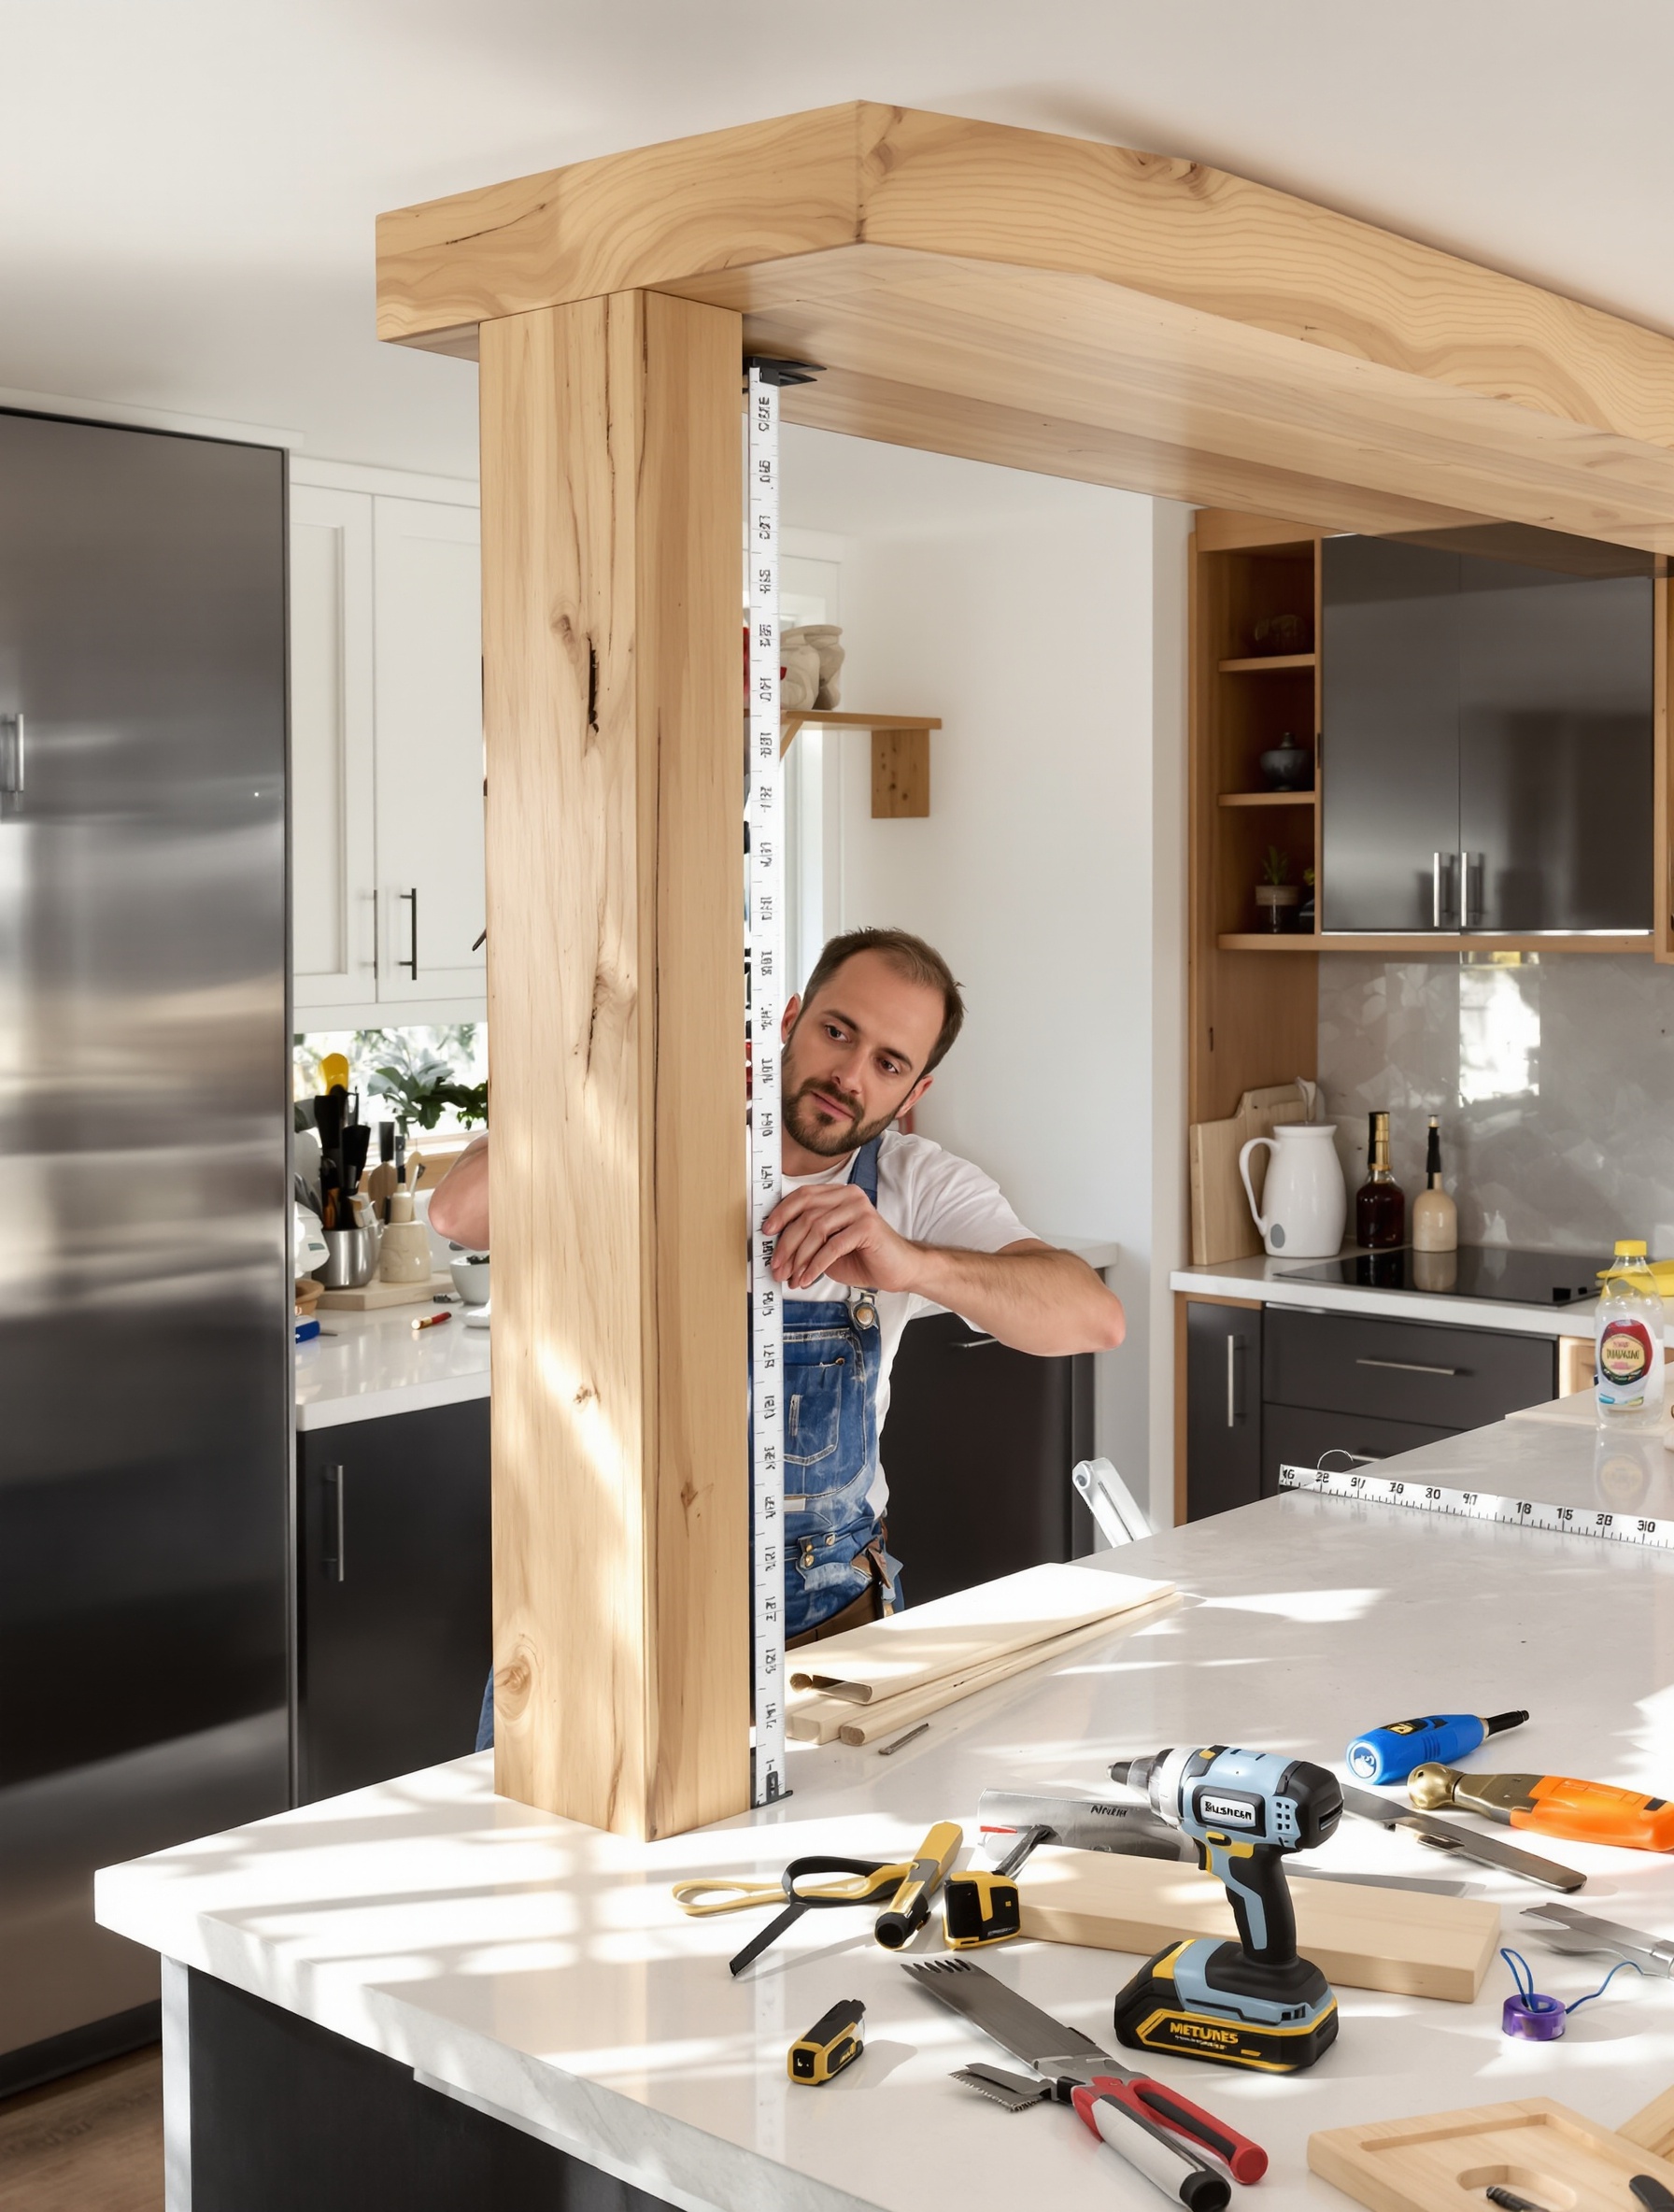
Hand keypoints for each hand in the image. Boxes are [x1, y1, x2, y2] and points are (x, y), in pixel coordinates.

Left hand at [763, 1182, 922, 1292]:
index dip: (781, 1213)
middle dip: (787, 1244)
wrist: (898, 1270)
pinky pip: (832, 1246)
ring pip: (816, 1229)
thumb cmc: (863, 1257)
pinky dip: (815, 1265)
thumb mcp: (828, 1245)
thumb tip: (775, 1247)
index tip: (767, 1232)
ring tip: (792, 1277)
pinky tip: (808, 1278)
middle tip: (777, 1266)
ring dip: (799, 1258)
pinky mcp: (867, 1227)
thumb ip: (808, 1238)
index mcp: (838, 1194)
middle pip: (806, 1214)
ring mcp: (859, 1209)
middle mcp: (849, 1196)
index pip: (802, 1196)